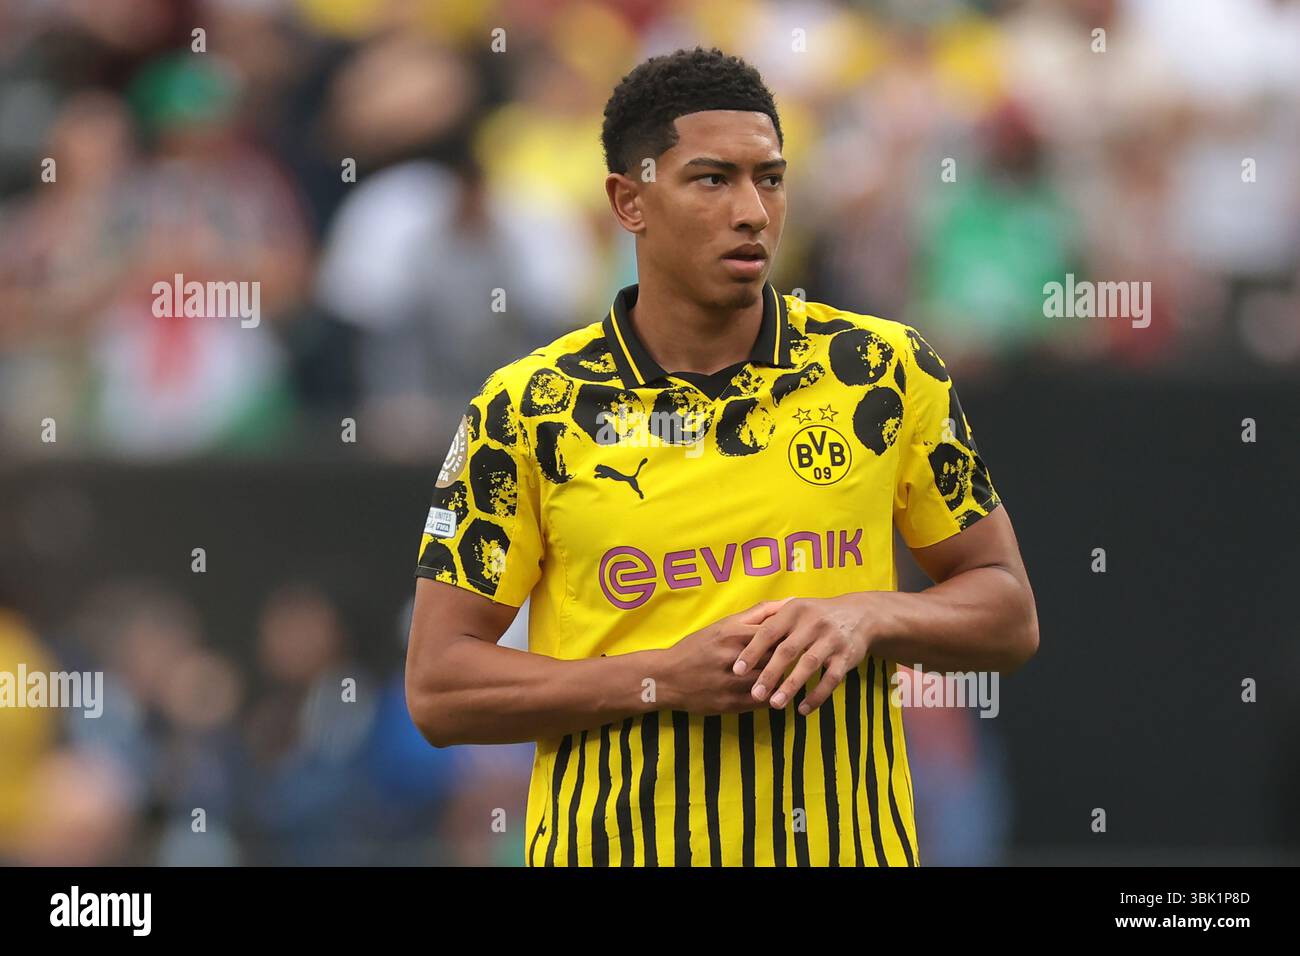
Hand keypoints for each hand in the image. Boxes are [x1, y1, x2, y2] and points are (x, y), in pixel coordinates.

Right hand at [657, 599, 790, 714]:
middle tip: (803, 657)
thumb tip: (792, 601)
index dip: (793, 637)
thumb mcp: (725, 624)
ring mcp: (732, 684)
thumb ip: (760, 612)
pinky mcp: (731, 704)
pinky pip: (762, 702)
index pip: (777, 633)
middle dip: (791, 659)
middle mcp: (734, 658)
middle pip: (777, 659)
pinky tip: (774, 691)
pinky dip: (772, 697)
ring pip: (772, 683)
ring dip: (784, 680)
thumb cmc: (699, 646)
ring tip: (791, 676)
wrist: (667, 678)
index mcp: (733, 634)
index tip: (803, 638)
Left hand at [731, 595, 876, 714]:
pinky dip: (817, 696)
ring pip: (808, 665)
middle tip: (754, 694)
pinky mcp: (846, 657)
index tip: (737, 670)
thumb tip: (738, 639)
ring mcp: (831, 639)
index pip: (768, 631)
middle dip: (769, 674)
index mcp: (794, 610)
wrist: (860, 615)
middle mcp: (813, 623)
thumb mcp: (794, 609)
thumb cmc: (815, 615)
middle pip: (787, 650)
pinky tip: (802, 709)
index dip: (752, 651)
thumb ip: (769, 620)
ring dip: (791, 686)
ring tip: (774, 704)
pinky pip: (830, 679)